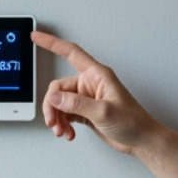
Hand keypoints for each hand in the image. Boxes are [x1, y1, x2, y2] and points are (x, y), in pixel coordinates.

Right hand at [31, 30, 161, 155]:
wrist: (141, 140)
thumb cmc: (133, 121)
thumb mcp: (104, 111)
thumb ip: (76, 104)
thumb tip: (55, 98)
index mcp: (97, 75)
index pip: (70, 52)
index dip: (52, 43)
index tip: (36, 37)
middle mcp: (90, 84)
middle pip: (59, 87)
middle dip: (52, 105)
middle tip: (53, 121)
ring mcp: (87, 98)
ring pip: (60, 103)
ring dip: (58, 118)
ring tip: (62, 130)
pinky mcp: (85, 111)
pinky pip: (65, 113)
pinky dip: (64, 123)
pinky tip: (69, 132)